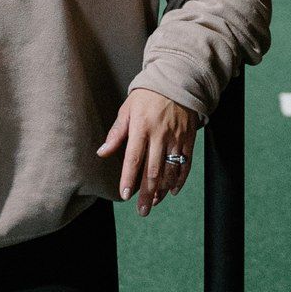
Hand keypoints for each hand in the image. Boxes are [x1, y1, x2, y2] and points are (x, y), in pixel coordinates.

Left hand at [97, 89, 198, 217]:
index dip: (129, 178)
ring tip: (154, 203)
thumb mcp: (127, 108)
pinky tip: (172, 191)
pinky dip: (180, 179)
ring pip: (170, 170)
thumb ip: (116, 132)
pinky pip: (185, 164)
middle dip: (147, 193)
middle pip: (153, 170)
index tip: (124, 195)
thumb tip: (102, 152)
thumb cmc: (147, 95)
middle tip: (142, 211)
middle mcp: (160, 134)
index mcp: (141, 127)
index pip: (134, 158)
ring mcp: (176, 137)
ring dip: (162, 190)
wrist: (177, 80)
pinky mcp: (189, 138)